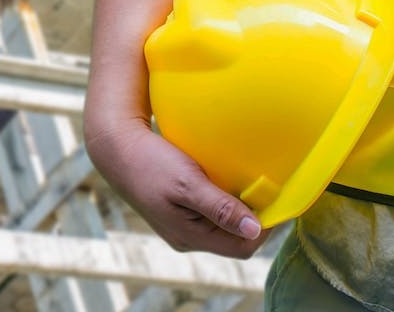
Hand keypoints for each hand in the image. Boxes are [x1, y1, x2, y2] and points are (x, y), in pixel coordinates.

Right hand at [87, 121, 268, 257]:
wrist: (116, 146)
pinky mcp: (176, 209)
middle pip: (234, 238)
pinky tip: (223, 178)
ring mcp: (181, 224)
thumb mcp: (188, 183)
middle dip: (253, 218)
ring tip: (246, 182)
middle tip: (264, 188)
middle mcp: (187, 237)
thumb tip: (254, 230)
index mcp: (190, 237)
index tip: (277, 200)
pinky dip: (222, 198)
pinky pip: (209, 211)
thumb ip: (221, 208)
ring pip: (222, 224)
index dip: (265, 228)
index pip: (243, 247)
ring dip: (238, 207)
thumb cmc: (149, 162)